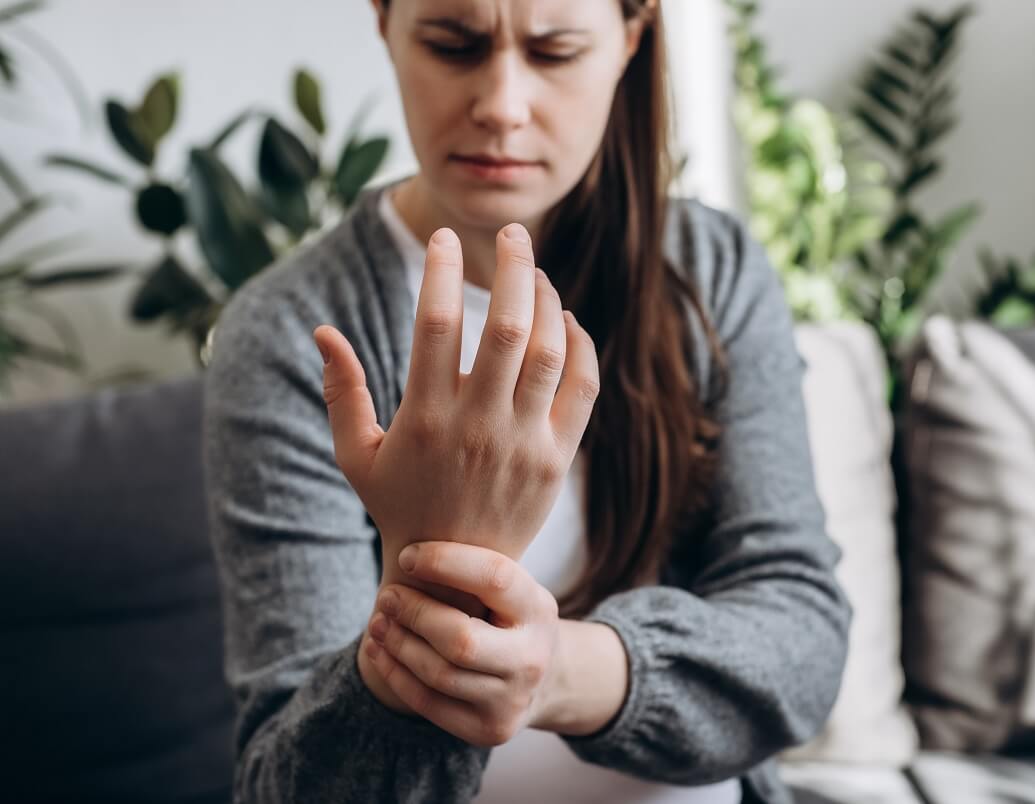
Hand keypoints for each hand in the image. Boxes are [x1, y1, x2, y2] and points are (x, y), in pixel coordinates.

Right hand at [313, 224, 599, 587]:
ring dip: (548, 301)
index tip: (445, 239)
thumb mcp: (355, 455)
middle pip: (506, 327)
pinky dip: (581, 347)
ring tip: (537, 273)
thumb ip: (341, 391)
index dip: (441, 272)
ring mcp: (524, 443)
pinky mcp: (558, 459)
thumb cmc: (398, 506)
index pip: (435, 325)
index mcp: (424, 418)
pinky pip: (583, 388)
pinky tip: (567, 322)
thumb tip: (322, 331)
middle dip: (513, 267)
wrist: (454, 575)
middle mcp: (479, 426)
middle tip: (511, 232)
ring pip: (549, 351)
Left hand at [361, 541, 560, 745]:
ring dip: (398, 645)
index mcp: (539, 609)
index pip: (494, 578)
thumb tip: (412, 528)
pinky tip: (379, 650)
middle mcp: (532, 657)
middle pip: (461, 639)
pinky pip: (429, 704)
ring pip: (439, 674)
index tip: (407, 556)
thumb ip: (473, 568)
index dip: (444, 563)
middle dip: (415, 614)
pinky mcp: (488, 729)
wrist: (544, 678)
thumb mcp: (511, 587)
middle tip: (387, 596)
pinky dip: (396, 674)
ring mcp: (511, 699)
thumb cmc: (510, 616)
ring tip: (377, 622)